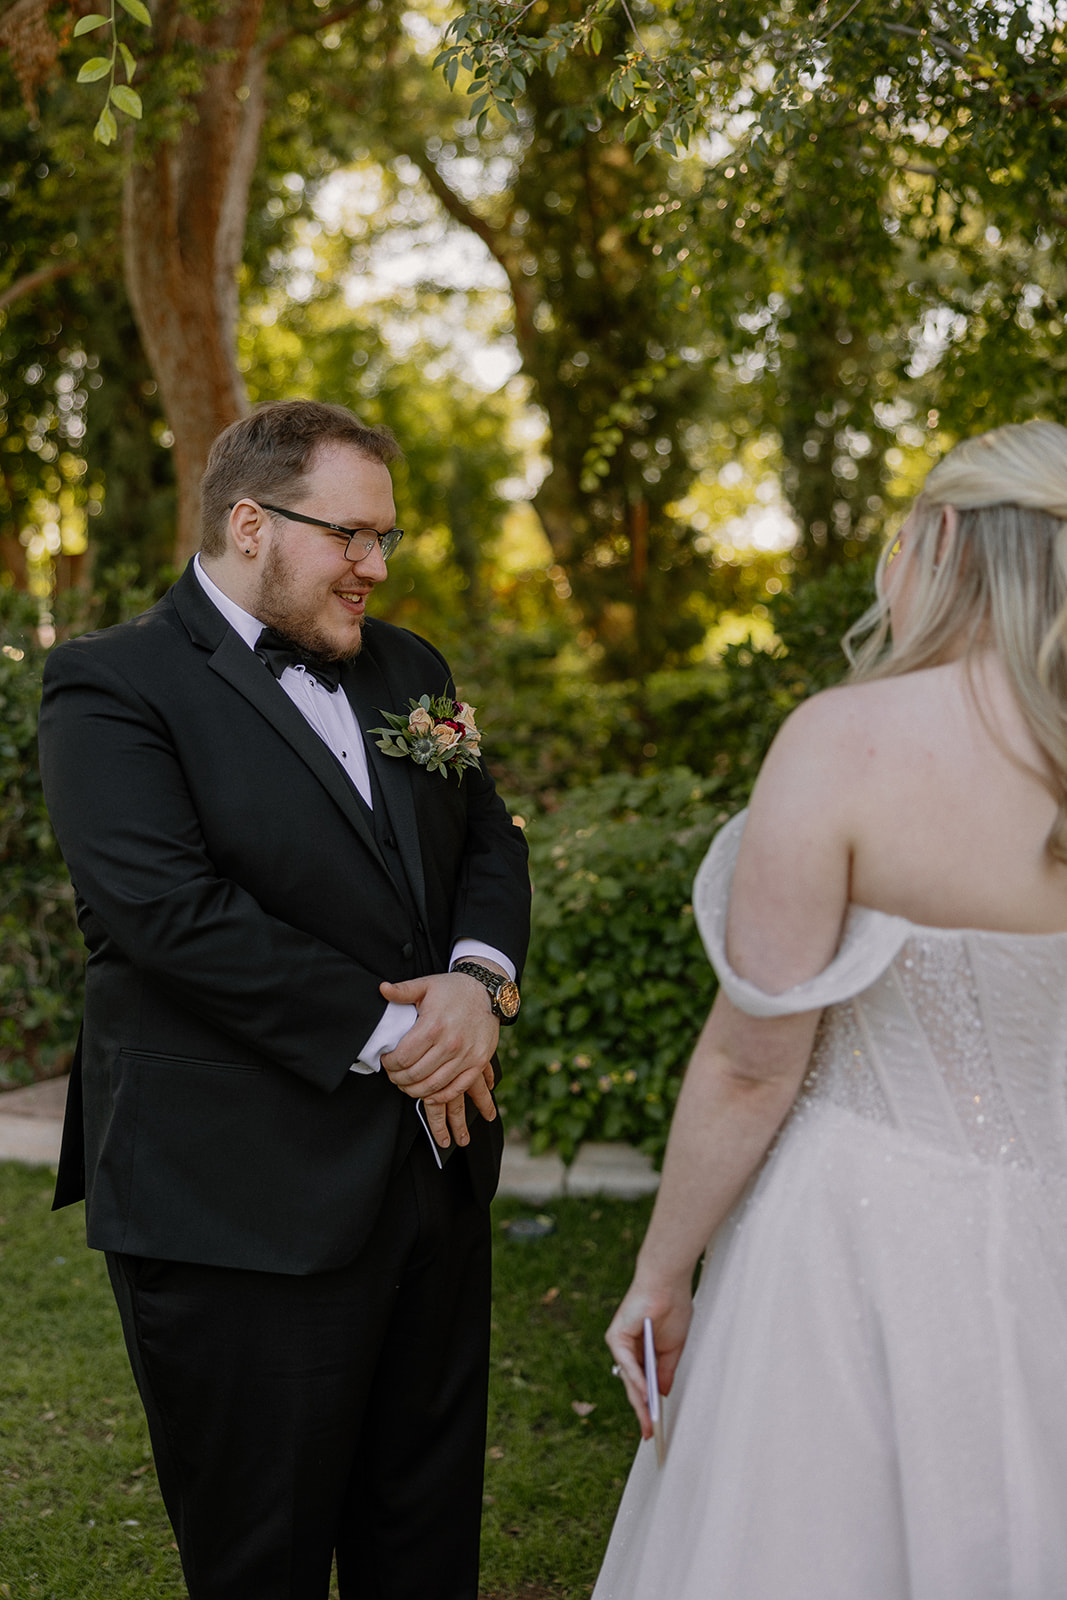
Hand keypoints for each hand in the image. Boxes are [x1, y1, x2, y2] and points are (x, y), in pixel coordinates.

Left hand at [379, 972, 499, 1141]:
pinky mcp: (478, 1063)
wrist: (486, 991)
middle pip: (415, 1074)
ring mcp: (466, 1055)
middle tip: (393, 1074)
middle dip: (398, 1078)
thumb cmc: (453, 990)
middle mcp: (450, 1043)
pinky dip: (439, 1096)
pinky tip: (428, 1093)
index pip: (403, 1057)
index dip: (389, 1064)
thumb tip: (382, 989)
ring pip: (433, 1085)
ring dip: (414, 1090)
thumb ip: (403, 990)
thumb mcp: (426, 985)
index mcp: (434, 1025)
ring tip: (406, 1084)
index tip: (386, 1060)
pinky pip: (456, 1089)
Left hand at [605, 1276, 692, 1438]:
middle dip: (642, 1410)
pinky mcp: (616, 1336)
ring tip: (648, 1422)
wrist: (668, 1283)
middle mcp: (628, 1349)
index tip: (654, 1427)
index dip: (648, 1406)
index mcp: (642, 1352)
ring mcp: (620, 1343)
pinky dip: (636, 1379)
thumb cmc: (673, 1309)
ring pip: (628, 1379)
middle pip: (633, 1386)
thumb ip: (664, 1371)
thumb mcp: (672, 1348)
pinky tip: (645, 1395)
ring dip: (639, 1401)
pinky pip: (626, 1363)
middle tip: (649, 1433)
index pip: (642, 1384)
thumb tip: (660, 1394)